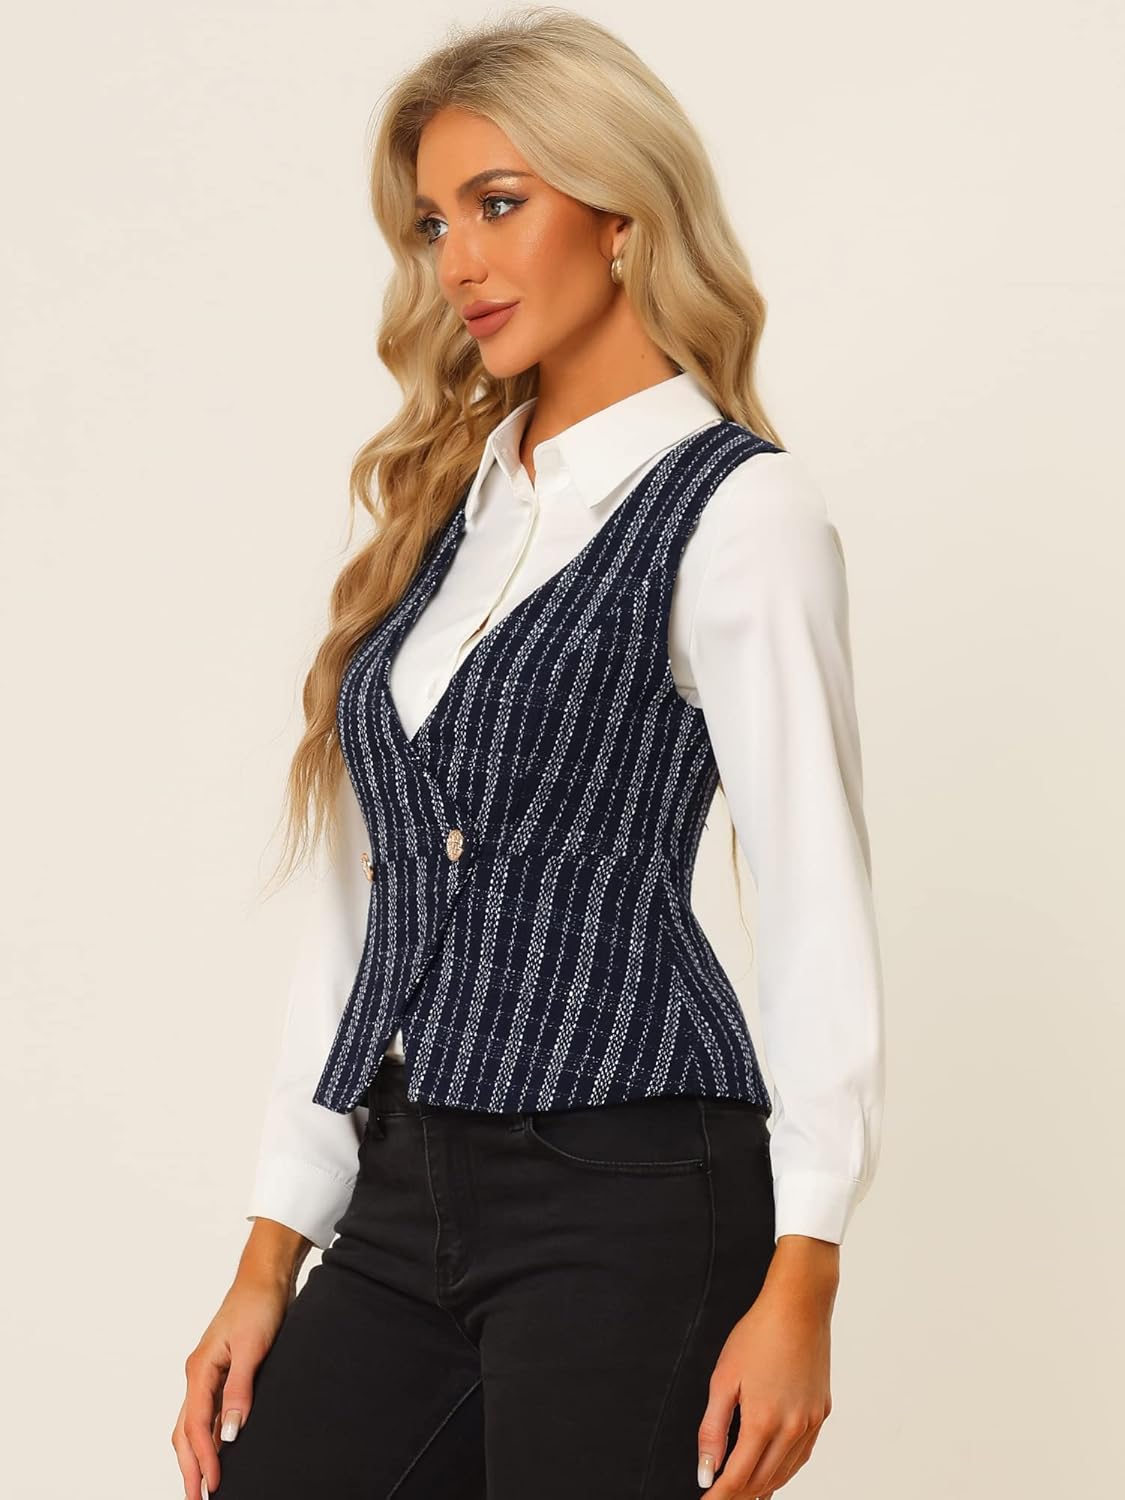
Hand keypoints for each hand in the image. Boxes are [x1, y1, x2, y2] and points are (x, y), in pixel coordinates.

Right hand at [171, 1268, 291, 1497]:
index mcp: (199, 1369)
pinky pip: (209, 1413)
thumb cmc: (258, 1305)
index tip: (213, 1487)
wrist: (265, 1278)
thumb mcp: (253, 1347)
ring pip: (194, 1425)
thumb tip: (230, 1434)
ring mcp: (208, 1374)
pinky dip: (210, 1437)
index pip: (195, 1426)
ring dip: (197, 1455)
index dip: (203, 1459)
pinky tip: (220, 1452)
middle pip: (185, 1432)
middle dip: (190, 1468)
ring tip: (206, 1486)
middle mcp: (198, 1375)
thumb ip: (239, 1390)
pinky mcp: (223, 1372)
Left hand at [695, 1276, 832, 1496]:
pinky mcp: (821, 1413)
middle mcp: (792, 1429)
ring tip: (743, 1495)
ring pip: (785, 1473)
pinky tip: (774, 1472)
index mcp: (764, 1421)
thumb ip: (713, 1429)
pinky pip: (802, 1456)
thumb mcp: (723, 1379)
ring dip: (762, 1488)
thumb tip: (706, 1470)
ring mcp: (811, 1423)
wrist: (799, 1306)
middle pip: (762, 1481)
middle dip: (739, 1495)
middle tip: (719, 1498)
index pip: (737, 1477)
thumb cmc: (758, 1334)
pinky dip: (785, 1471)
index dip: (719, 1496)